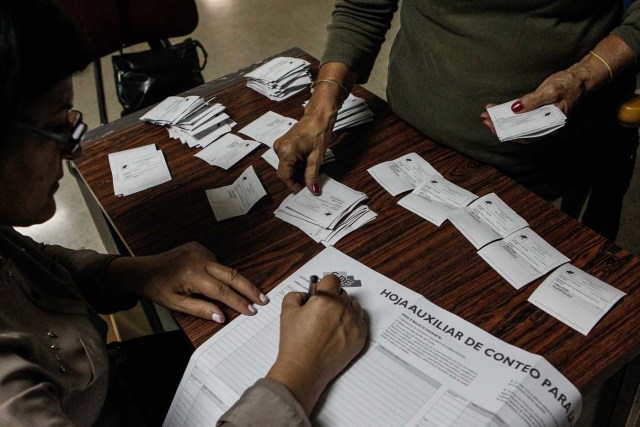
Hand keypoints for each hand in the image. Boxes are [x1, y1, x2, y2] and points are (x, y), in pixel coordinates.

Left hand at [107, 242, 267, 322]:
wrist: (144, 270)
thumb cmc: (158, 289)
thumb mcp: (176, 304)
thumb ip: (200, 309)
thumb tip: (222, 316)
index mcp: (193, 274)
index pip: (222, 291)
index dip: (239, 302)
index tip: (252, 310)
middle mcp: (199, 259)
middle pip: (232, 275)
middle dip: (249, 288)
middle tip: (264, 299)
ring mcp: (200, 250)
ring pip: (225, 268)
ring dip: (236, 282)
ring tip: (248, 295)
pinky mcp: (199, 247)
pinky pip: (216, 262)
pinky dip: (221, 274)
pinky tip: (219, 281)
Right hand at [266, 275, 367, 414]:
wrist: (304, 369)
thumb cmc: (295, 343)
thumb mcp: (287, 311)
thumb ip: (297, 294)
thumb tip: (308, 294)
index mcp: (326, 299)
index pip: (332, 279)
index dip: (324, 286)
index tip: (320, 293)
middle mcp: (343, 309)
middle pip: (342, 293)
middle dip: (332, 298)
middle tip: (320, 312)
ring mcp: (354, 323)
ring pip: (353, 306)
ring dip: (344, 309)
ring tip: (330, 322)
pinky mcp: (360, 337)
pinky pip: (360, 321)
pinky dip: (351, 323)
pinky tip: (338, 331)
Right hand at [274, 112, 332, 194]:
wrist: (318, 116)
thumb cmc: (318, 131)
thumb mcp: (316, 157)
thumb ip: (312, 175)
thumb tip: (312, 189)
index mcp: (285, 151)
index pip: (284, 176)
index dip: (293, 185)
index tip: (303, 189)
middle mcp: (279, 148)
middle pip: (285, 172)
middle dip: (297, 178)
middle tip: (310, 180)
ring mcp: (280, 145)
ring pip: (286, 166)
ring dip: (297, 171)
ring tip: (310, 168)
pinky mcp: (283, 144)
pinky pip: (287, 159)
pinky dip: (296, 164)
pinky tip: (306, 161)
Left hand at [480, 66, 591, 137]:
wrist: (578, 78)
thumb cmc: (567, 85)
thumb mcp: (550, 91)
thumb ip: (532, 101)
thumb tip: (514, 109)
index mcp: (549, 126)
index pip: (524, 134)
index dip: (507, 132)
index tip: (493, 126)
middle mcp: (543, 127)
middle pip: (518, 131)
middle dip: (500, 127)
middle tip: (485, 119)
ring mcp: (539, 120)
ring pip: (517, 125)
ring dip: (501, 121)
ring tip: (487, 115)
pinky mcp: (536, 113)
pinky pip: (519, 117)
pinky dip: (507, 115)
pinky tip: (497, 110)